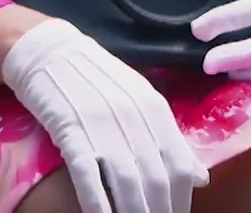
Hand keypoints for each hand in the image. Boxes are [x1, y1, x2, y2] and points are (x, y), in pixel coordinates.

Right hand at [1, 19, 207, 212]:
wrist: (49, 52)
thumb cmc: (97, 79)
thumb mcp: (139, 100)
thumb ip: (170, 138)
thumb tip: (201, 178)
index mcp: (154, 109)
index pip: (178, 167)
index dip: (180, 202)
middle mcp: (133, 117)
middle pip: (155, 181)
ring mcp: (101, 124)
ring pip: (127, 184)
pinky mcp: (70, 131)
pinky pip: (88, 176)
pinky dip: (99, 205)